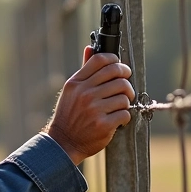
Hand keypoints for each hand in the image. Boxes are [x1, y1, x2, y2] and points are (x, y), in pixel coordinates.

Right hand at [45, 50, 134, 165]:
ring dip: (126, 101)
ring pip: (124, 95)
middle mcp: (84, 94)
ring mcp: (94, 109)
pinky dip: (125, 117)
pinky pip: (125, 113)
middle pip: (117, 75)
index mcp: (76, 83)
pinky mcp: (103, 124)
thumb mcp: (71, 91)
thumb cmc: (69, 115)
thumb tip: (90, 48)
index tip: (119, 68)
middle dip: (126, 79)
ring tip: (119, 106)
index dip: (115, 60)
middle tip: (126, 87)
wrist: (64, 142)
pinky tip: (118, 120)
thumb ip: (84, 71)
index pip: (101, 60)